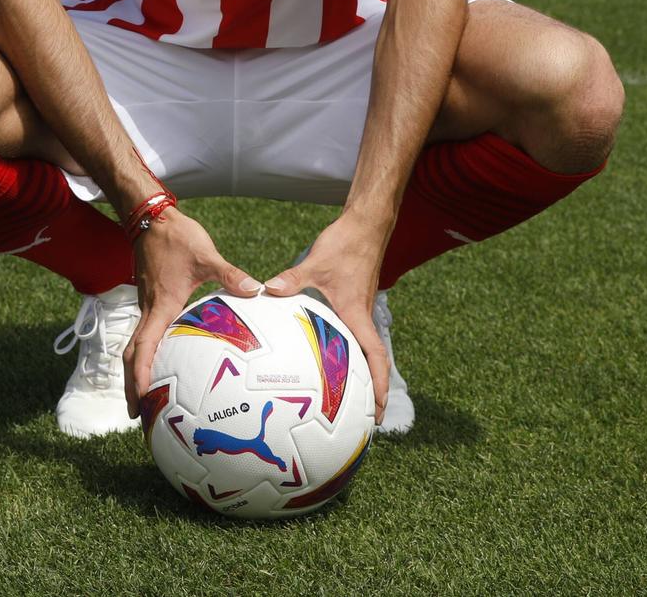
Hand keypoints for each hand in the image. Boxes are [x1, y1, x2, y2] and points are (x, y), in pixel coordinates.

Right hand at [122, 207, 260, 415]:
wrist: (151, 217)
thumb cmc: (176, 237)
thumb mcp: (206, 255)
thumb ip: (230, 275)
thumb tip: (257, 290)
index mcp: (160, 306)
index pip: (144, 347)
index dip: (141, 373)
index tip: (143, 397)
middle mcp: (148, 310)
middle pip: (131, 355)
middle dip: (131, 385)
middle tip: (138, 413)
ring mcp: (147, 306)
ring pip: (136, 345)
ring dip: (136, 371)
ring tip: (146, 396)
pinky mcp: (151, 301)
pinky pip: (144, 334)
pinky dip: (146, 354)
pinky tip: (163, 361)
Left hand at [262, 213, 390, 423]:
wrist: (365, 225)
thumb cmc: (346, 244)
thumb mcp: (317, 261)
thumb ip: (292, 279)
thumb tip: (266, 291)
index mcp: (357, 314)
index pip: (375, 356)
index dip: (380, 384)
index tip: (379, 411)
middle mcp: (362, 317)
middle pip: (373, 361)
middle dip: (374, 391)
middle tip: (368, 420)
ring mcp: (360, 310)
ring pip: (364, 349)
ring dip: (363, 374)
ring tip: (349, 399)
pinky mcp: (354, 302)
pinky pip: (354, 334)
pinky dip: (348, 352)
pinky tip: (327, 356)